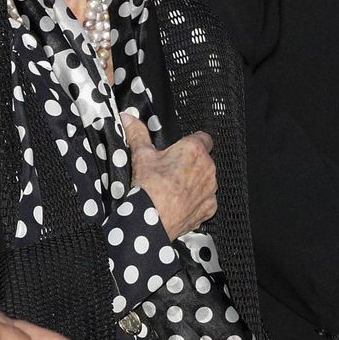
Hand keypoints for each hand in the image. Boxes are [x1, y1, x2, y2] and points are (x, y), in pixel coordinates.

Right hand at [122, 114, 215, 237]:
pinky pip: (206, 200)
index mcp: (194, 150)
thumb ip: (137, 133)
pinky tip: (179, 202)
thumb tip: (128, 118)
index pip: (203, 137)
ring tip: (174, 188)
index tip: (181, 148)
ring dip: (194, 181)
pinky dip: (196, 201)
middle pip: (203, 159)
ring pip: (205, 180)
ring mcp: (210, 189)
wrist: (151, 221)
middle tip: (170, 170)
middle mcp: (208, 167)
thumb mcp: (141, 155)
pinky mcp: (209, 208)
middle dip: (190, 163)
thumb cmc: (149, 187)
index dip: (192, 142)